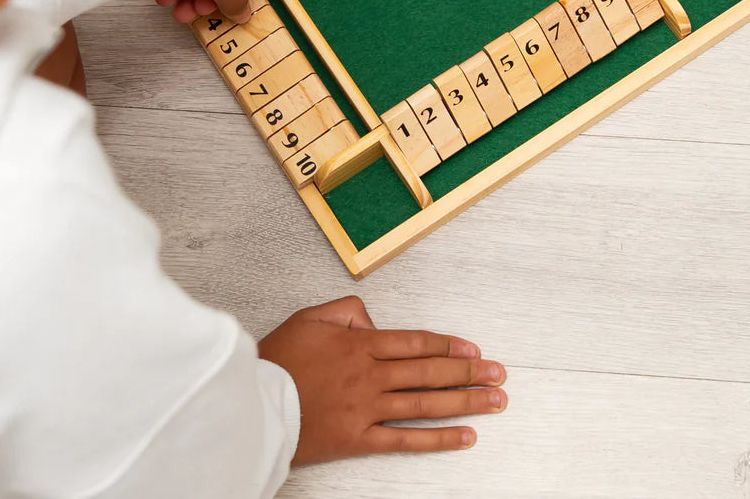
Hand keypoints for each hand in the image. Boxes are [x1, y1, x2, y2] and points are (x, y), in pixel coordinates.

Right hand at [258, 296, 506, 464]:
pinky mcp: (357, 439)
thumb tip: (373, 319)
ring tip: (494, 400)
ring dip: (465, 400)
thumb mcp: (311, 317)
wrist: (250, 402)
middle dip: (469, 371)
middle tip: (499, 373)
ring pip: (426, 403)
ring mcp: (367, 407)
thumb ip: (347, 310)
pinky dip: (437, 439)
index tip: (474, 349)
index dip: (449, 345)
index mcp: (361, 343)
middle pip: (430, 371)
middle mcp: (371, 374)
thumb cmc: (278, 359)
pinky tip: (464, 437)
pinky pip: (404, 439)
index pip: (416, 342)